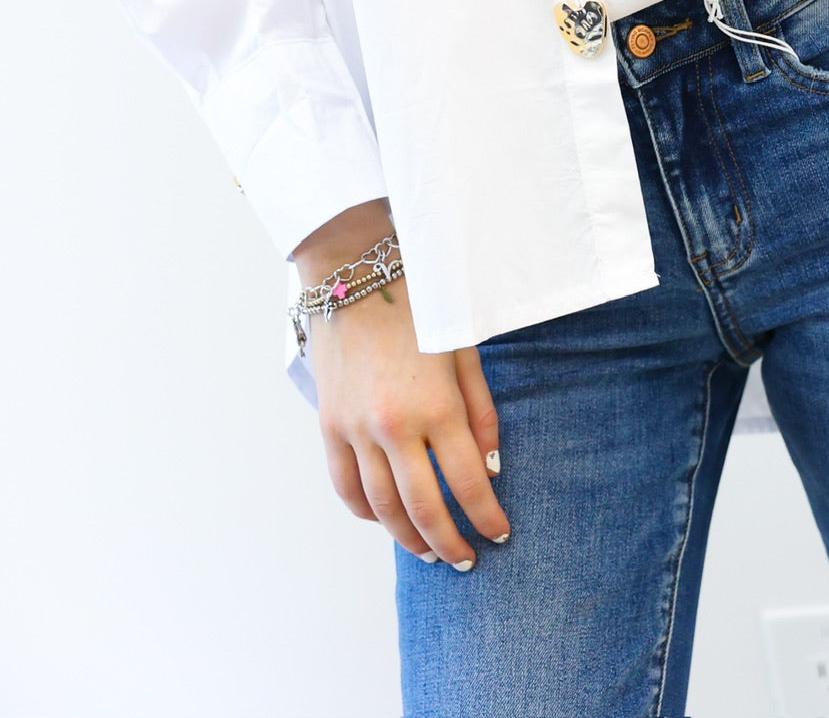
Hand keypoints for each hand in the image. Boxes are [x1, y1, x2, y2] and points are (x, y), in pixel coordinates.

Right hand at [294, 203, 509, 567]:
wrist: (355, 269)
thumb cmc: (419, 301)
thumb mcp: (463, 348)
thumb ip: (481, 411)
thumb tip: (489, 466)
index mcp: (435, 405)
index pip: (467, 483)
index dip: (487, 517)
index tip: (500, 534)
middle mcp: (393, 426)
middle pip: (424, 509)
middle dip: (450, 542)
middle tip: (467, 560)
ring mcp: (355, 429)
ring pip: (381, 508)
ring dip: (408, 538)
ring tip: (429, 551)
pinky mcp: (328, 426)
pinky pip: (345, 486)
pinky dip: (366, 512)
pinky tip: (386, 519)